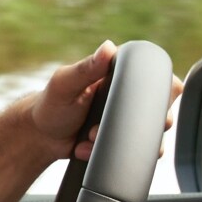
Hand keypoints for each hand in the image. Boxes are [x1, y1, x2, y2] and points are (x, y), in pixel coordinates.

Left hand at [27, 41, 182, 162]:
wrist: (40, 137)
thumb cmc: (50, 104)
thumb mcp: (65, 84)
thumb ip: (86, 68)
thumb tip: (108, 47)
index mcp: (121, 74)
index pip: (159, 77)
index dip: (157, 93)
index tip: (132, 105)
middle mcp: (131, 96)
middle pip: (161, 110)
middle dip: (134, 125)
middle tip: (99, 127)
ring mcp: (128, 120)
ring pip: (148, 136)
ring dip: (120, 141)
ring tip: (89, 137)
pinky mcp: (123, 140)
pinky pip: (131, 153)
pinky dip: (106, 153)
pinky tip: (85, 147)